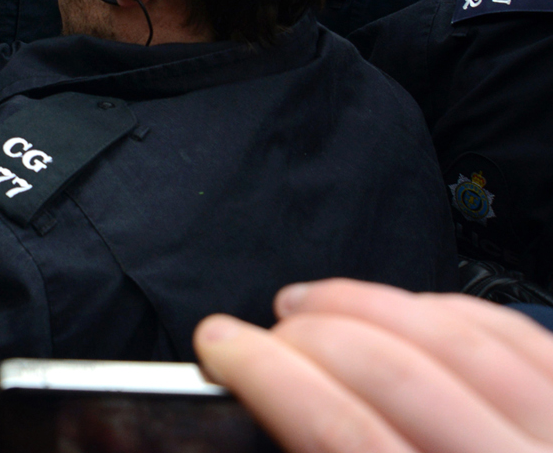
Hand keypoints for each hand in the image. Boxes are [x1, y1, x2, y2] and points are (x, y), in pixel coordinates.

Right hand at [195, 278, 552, 452]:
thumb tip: (266, 421)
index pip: (339, 431)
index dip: (265, 374)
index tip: (223, 346)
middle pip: (392, 373)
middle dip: (306, 334)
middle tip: (260, 334)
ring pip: (452, 338)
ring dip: (364, 305)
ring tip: (312, 306)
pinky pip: (514, 337)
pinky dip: (445, 311)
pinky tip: (402, 312)